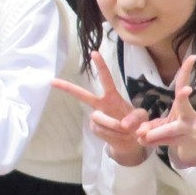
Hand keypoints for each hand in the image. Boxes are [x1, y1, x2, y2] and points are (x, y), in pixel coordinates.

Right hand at [51, 51, 148, 165]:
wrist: (130, 141)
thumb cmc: (136, 124)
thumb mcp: (143, 118)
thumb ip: (136, 118)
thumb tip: (123, 124)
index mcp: (112, 96)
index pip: (106, 79)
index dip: (101, 66)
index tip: (94, 53)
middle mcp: (100, 104)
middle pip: (82, 95)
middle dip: (67, 87)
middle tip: (52, 81)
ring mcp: (96, 117)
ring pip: (99, 119)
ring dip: (115, 126)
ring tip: (127, 131)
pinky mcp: (94, 129)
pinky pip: (103, 131)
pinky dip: (114, 135)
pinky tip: (119, 136)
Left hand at [135, 55, 195, 167]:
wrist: (191, 150)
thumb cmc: (175, 132)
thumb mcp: (161, 125)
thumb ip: (149, 126)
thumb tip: (138, 131)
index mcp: (183, 105)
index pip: (183, 85)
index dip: (186, 72)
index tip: (192, 57)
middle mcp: (190, 115)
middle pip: (184, 106)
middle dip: (184, 98)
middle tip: (186, 90)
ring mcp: (192, 129)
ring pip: (172, 129)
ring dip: (155, 132)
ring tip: (139, 135)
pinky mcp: (190, 141)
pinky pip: (169, 141)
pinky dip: (154, 142)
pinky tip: (143, 142)